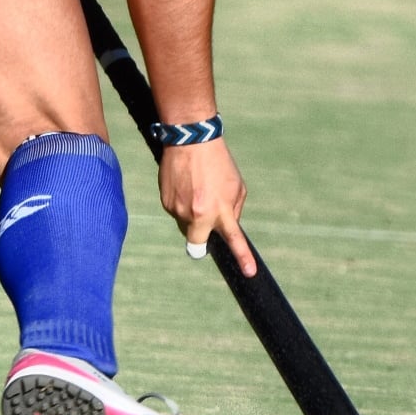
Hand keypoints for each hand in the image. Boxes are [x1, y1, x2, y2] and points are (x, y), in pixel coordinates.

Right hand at [158, 139, 254, 277]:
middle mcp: (197, 215)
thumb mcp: (236, 185)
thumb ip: (234, 209)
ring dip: (191, 215)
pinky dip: (181, 202)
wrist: (190, 141)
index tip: (250, 273)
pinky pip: (175, 211)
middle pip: (196, 246)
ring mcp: (178, 210)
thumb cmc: (218, 162)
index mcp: (220, 211)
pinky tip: (185, 184)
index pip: (233, 240)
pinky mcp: (165, 202)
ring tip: (195, 189)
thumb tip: (226, 224)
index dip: (242, 258)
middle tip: (203, 225)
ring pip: (185, 224)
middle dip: (200, 243)